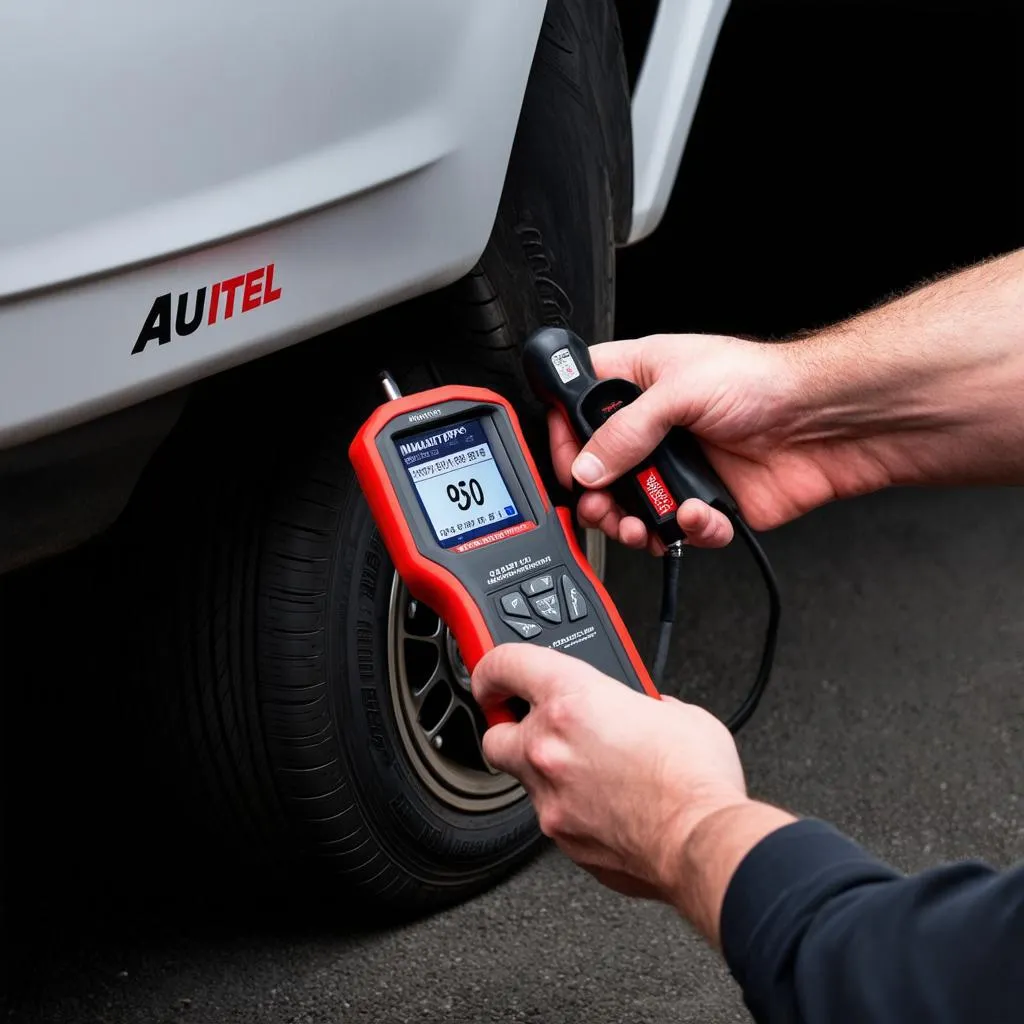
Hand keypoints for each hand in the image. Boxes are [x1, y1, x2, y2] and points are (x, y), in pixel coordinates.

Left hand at [471, 643, 748, 904]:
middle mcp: (549, 747)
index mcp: (573, 700)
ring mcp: (550, 796)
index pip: (506, 664)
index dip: (493, 665)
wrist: (703, 841)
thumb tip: (648, 709)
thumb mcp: (678, 711)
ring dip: (545, 770)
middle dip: (510, 728)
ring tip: (589, 770)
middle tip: (538, 726)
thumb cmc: (694, 777)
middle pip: (495, 731)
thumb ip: (646, 703)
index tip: (493, 673)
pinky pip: (551, 814)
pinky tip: (604, 805)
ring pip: (522, 778)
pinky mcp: (561, 837)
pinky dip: (569, 807)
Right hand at [550, 333, 891, 550]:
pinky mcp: (705, 501)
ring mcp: (678, 466)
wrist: (826, 424)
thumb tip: (586, 464)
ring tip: (637, 525)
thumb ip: (625, 431)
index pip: (579, 403)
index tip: (568, 460)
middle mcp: (655, 426)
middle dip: (594, 493)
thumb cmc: (766, 382)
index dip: (566, 433)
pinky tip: (695, 514)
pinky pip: (679, 530)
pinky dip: (684, 531)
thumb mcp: (681, 391)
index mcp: (641, 381)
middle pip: (599, 467)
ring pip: (632, 507)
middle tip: (599, 503)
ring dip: (630, 523)